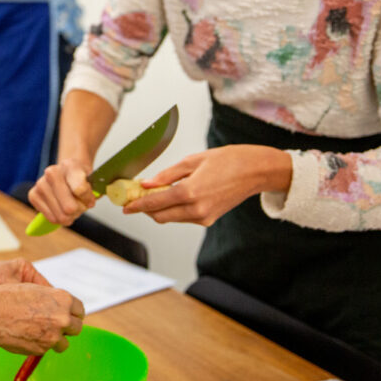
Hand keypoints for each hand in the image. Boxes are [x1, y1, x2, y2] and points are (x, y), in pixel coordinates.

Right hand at [0, 284, 84, 353]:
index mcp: (63, 300)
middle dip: (68, 327)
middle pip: (77, 328)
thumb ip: (52, 299)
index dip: (73, 313)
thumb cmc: (9, 297)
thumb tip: (59, 307)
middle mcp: (62, 318)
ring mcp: (53, 336)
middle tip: (56, 326)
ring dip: (57, 340)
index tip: (68, 315)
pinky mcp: (42, 349)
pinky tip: (28, 336)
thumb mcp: (35, 289)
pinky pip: (47, 349)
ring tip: (42, 334)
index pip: (80, 310)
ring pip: (64, 344)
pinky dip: (41, 345)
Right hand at [27, 156, 95, 225]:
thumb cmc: (79, 178)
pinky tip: (59, 208)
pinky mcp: (33, 195)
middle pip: (69, 208)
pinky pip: (51, 218)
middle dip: (78, 211)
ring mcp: (40, 184)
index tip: (90, 200)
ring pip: (61, 216)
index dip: (87, 200)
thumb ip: (92, 192)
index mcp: (70, 165)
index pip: (80, 190)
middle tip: (79, 204)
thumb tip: (88, 204)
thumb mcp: (92, 182)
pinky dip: (58, 218)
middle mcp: (52, 172)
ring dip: (69, 216)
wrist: (65, 173)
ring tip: (70, 205)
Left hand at [120, 144, 291, 225]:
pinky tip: (172, 196)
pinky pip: (184, 218)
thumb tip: (147, 183)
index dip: (136, 206)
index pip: (154, 203)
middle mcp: (196, 209)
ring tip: (153, 194)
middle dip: (145, 210)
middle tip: (135, 199)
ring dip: (159, 210)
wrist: (255, 171)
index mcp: (190, 192)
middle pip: (160, 216)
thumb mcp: (193, 161)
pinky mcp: (209, 219)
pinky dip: (174, 210)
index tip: (125, 206)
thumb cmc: (228, 160)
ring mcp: (204, 217)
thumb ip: (167, 175)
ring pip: (171, 218)